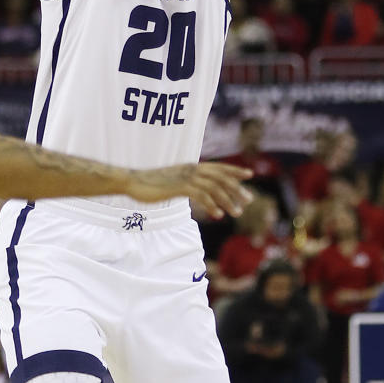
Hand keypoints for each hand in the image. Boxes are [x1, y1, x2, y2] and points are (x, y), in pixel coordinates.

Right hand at [126, 162, 251, 218]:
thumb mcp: (173, 181)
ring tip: (236, 212)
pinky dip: (212, 205)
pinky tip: (218, 215)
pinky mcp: (179, 187)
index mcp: (192, 166)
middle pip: (220, 177)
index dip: (234, 170)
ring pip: (214, 188)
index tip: (250, 175)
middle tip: (248, 200)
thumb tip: (198, 189)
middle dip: (236, 189)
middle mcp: (192, 169)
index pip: (218, 167)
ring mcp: (186, 177)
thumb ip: (187, 183)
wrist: (133, 181)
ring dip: (227, 200)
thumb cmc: (152, 183)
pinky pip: (201, 196)